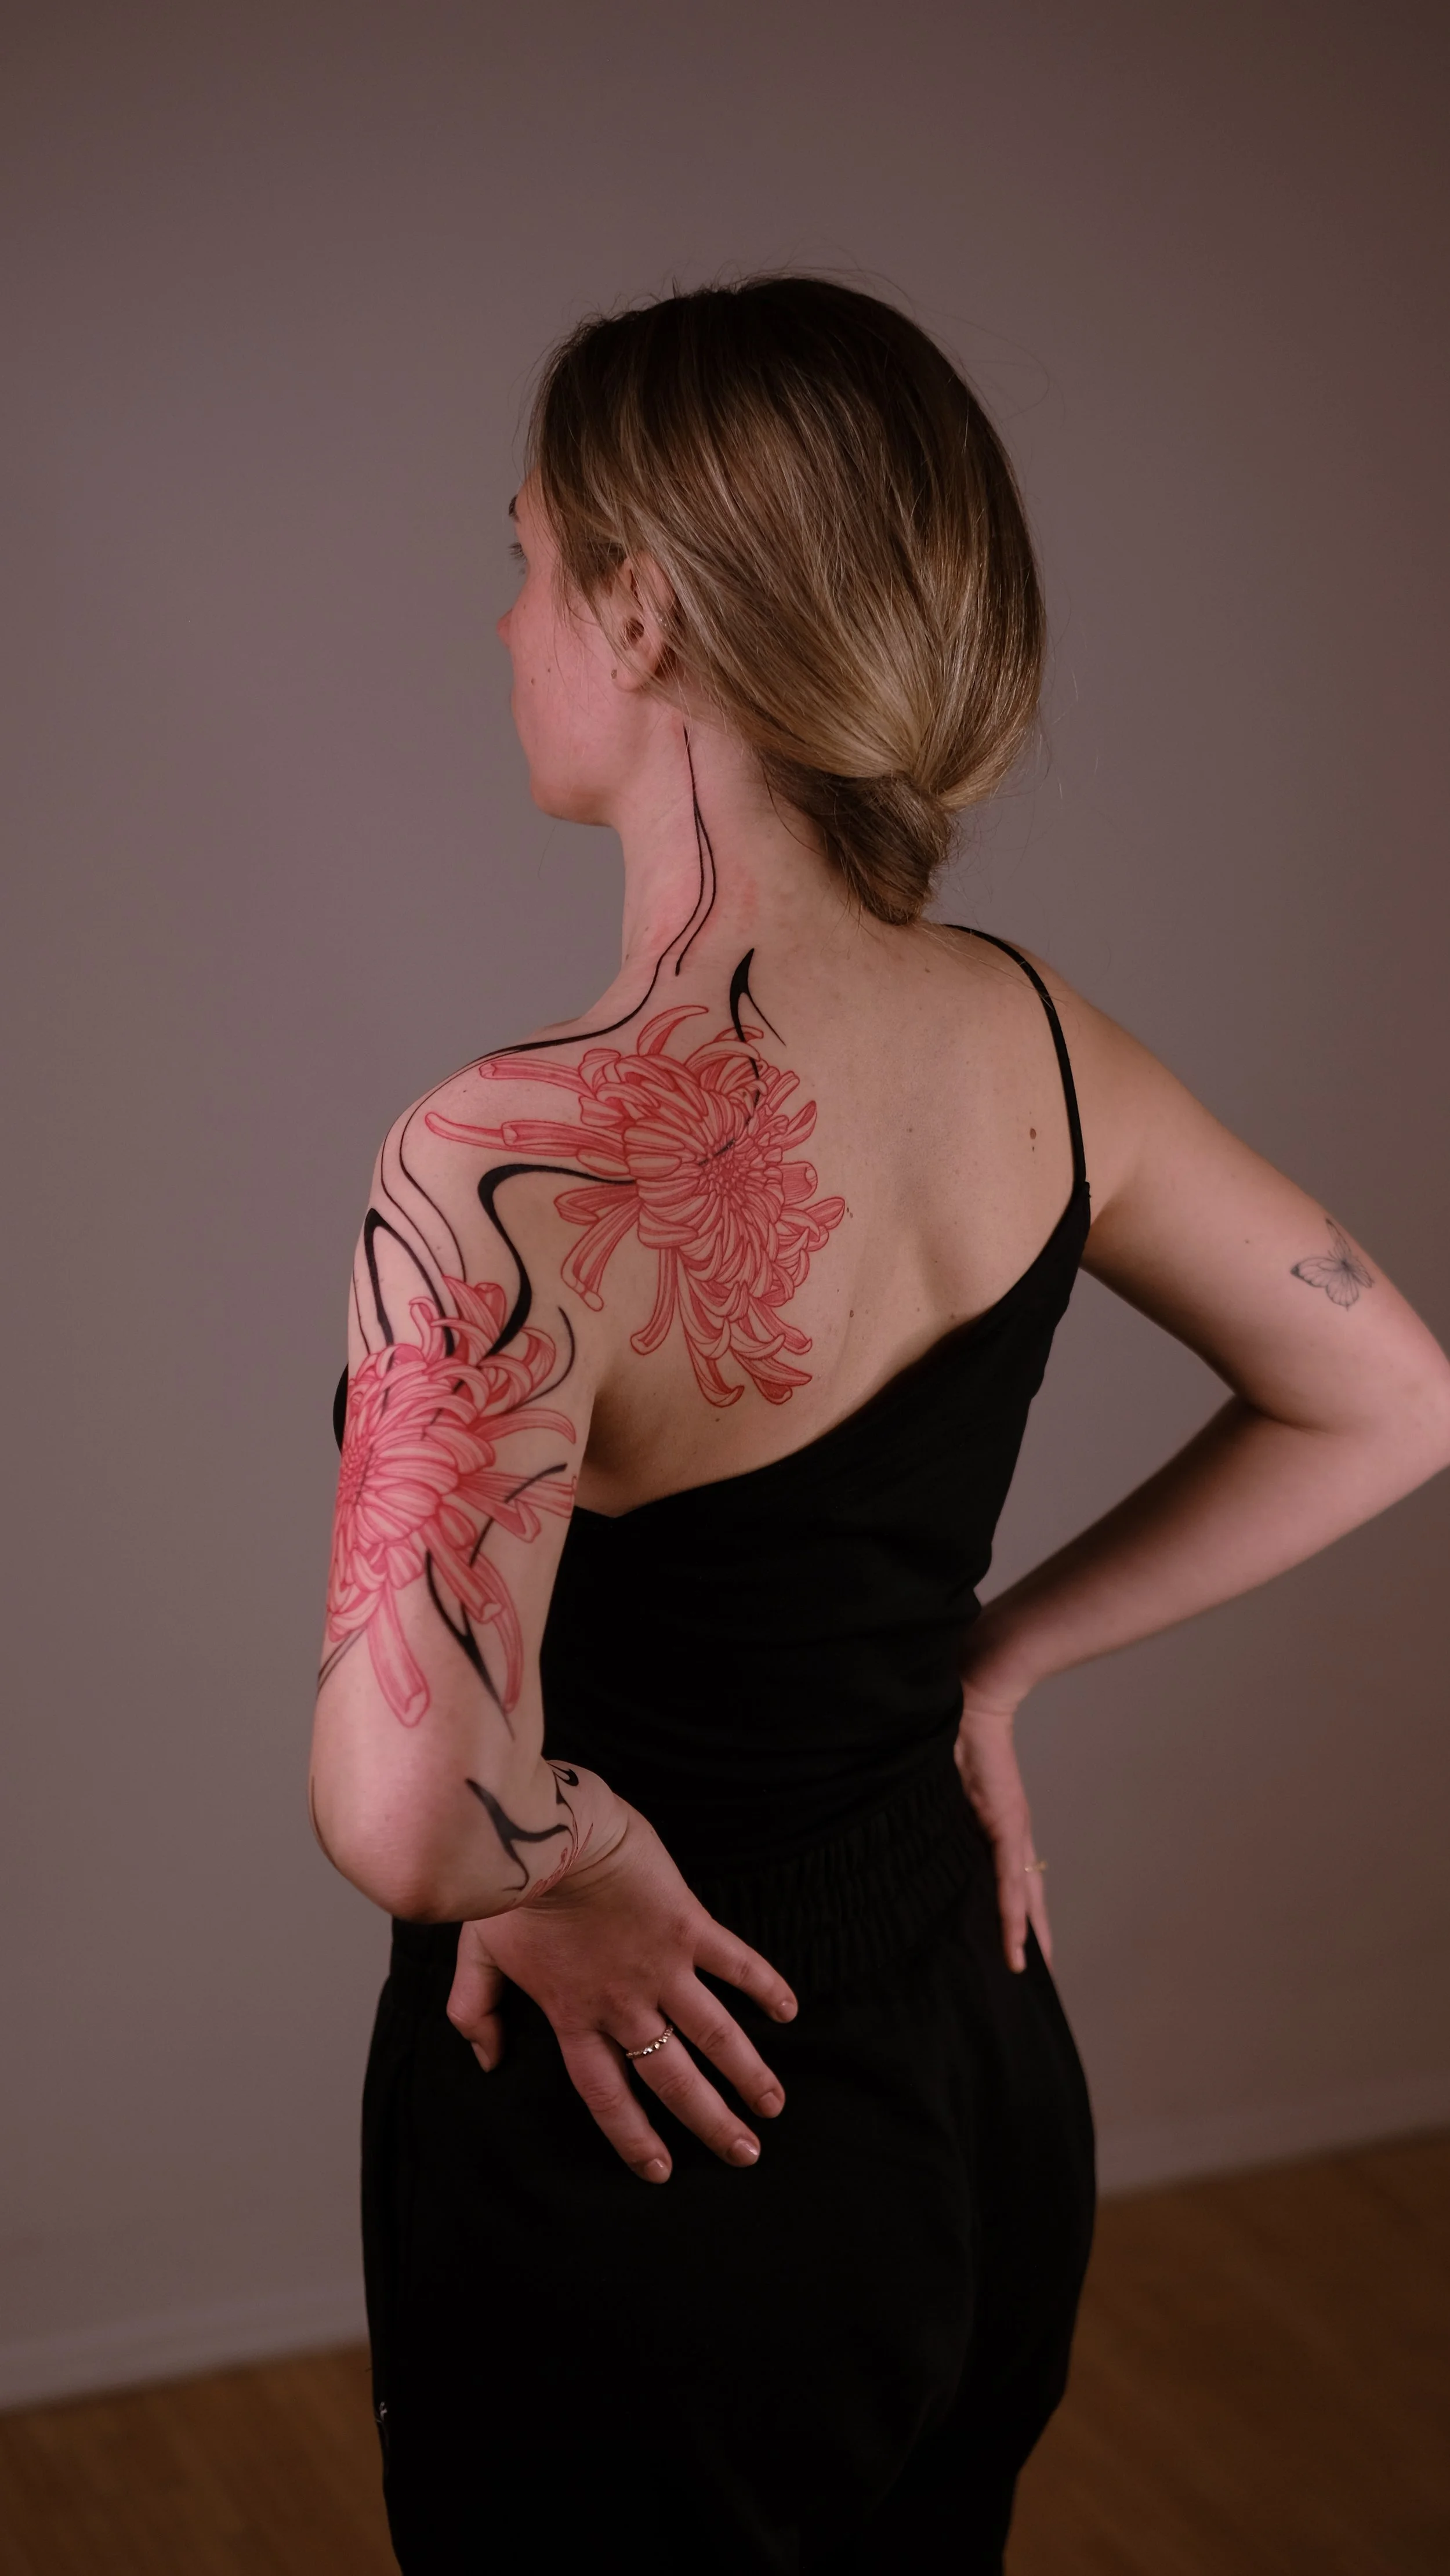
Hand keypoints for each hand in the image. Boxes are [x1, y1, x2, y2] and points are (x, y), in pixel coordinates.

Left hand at [446, 1803, 797, 2184]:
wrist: (547, 1834)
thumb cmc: (508, 1890)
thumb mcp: (478, 1956)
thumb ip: (476, 2013)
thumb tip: (486, 2060)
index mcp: (574, 2016)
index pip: (608, 2096)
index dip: (635, 2137)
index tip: (661, 2170)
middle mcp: (623, 2004)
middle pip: (673, 2079)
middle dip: (711, 2121)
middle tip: (744, 2154)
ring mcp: (660, 1968)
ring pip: (713, 2035)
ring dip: (747, 2072)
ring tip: (773, 2104)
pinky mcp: (687, 1926)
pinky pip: (735, 1963)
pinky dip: (764, 1985)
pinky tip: (789, 2009)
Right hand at [954, 1677, 1051, 1975]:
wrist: (976, 1698)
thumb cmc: (957, 1732)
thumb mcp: (945, 1782)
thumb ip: (939, 1807)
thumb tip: (915, 1826)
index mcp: (999, 1823)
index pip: (1010, 1875)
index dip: (1014, 1910)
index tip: (1015, 1942)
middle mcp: (1012, 1832)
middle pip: (1025, 1893)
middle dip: (1028, 1932)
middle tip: (1027, 1970)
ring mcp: (1011, 1828)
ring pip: (1021, 1893)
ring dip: (1023, 1932)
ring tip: (1021, 1966)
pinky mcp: (1005, 1822)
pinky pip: (1008, 1878)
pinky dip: (1012, 1911)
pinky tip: (1016, 1940)